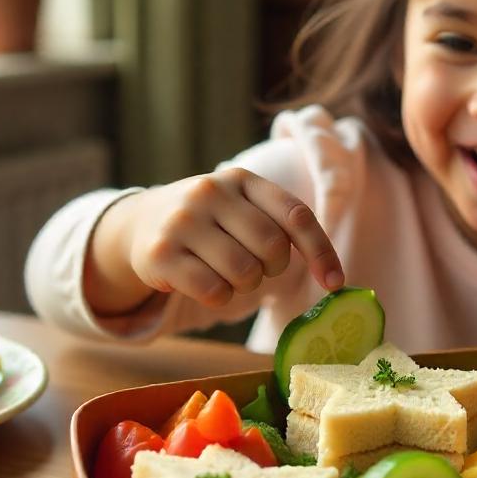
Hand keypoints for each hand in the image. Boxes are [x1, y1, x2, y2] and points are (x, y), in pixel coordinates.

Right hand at [87, 167, 343, 313]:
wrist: (141, 224)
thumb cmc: (211, 224)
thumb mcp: (243, 210)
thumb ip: (283, 228)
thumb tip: (335, 278)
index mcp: (241, 180)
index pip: (296, 215)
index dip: (321, 252)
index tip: (335, 283)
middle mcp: (211, 191)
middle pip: (273, 248)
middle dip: (272, 269)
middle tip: (253, 267)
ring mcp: (183, 221)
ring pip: (245, 273)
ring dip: (244, 285)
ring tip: (224, 271)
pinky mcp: (160, 253)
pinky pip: (214, 291)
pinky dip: (219, 297)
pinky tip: (203, 282)